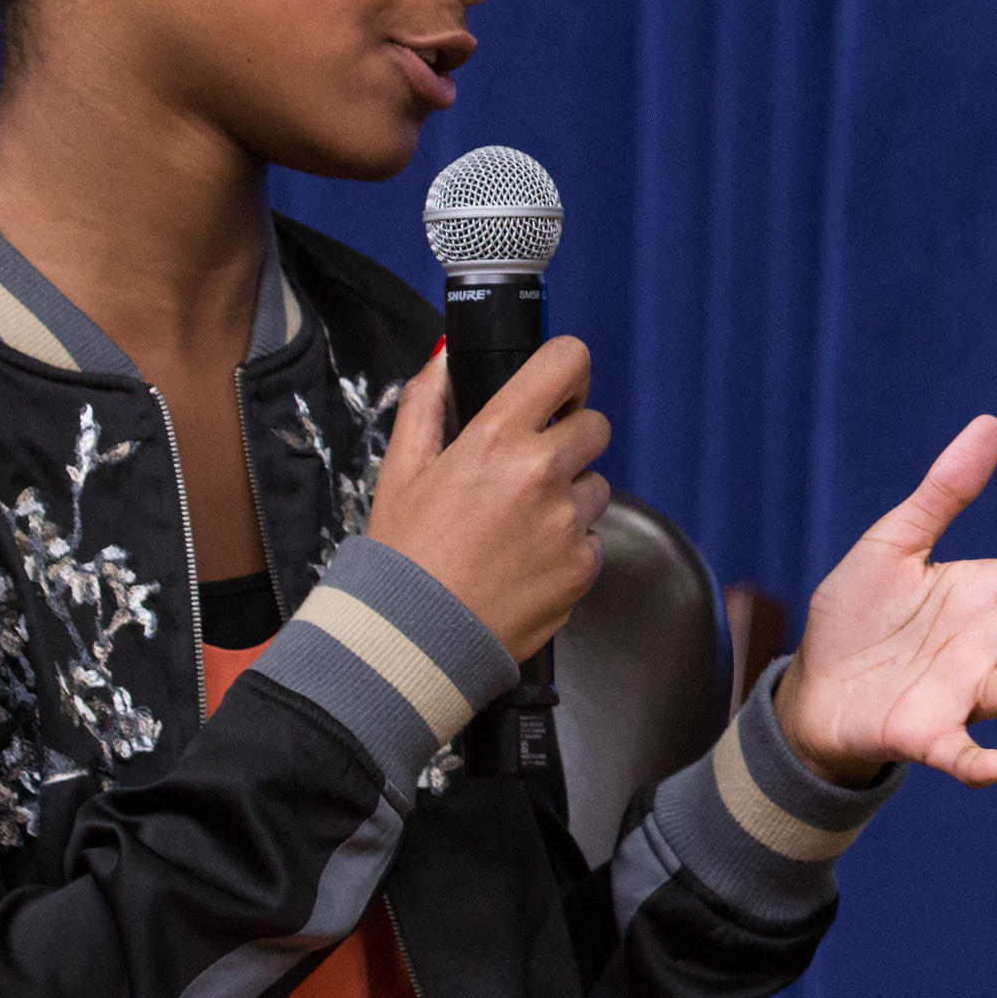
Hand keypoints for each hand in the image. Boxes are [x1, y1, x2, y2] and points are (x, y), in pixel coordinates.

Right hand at [364, 338, 613, 659]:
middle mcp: (541, 473)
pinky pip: (592, 540)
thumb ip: (426, 405)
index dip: (569, 372)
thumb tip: (444, 358)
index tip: (560, 390)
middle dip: (571, 439)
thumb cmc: (404, 556)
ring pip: (596, 486)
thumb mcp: (401, 471)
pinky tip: (526, 563)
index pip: (566, 364)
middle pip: (596, 425)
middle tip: (532, 468)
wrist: (415, 639)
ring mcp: (567, 522)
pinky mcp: (583, 566)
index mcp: (495, 439)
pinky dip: (569, 548)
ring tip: (519, 527)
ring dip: (570, 498)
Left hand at [774, 415, 996, 787]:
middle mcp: (987, 645)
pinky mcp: (926, 735)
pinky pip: (958, 750)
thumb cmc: (857, 614)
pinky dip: (979, 762)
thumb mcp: (895, 542)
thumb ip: (944, 492)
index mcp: (984, 594)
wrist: (811, 687)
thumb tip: (991, 424)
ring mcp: (963, 692)